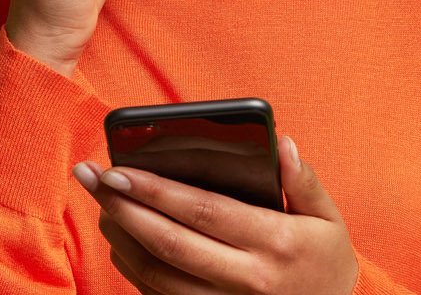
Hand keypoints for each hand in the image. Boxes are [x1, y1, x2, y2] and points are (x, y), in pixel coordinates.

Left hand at [74, 135, 358, 294]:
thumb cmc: (325, 262)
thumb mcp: (327, 219)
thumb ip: (303, 180)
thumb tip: (281, 143)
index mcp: (274, 242)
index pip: (203, 211)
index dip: (156, 190)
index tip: (119, 169)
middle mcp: (245, 278)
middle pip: (169, 242)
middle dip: (124, 208)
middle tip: (93, 178)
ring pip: (156, 274)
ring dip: (121, 238)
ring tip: (103, 205)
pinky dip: (134, 268)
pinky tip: (123, 241)